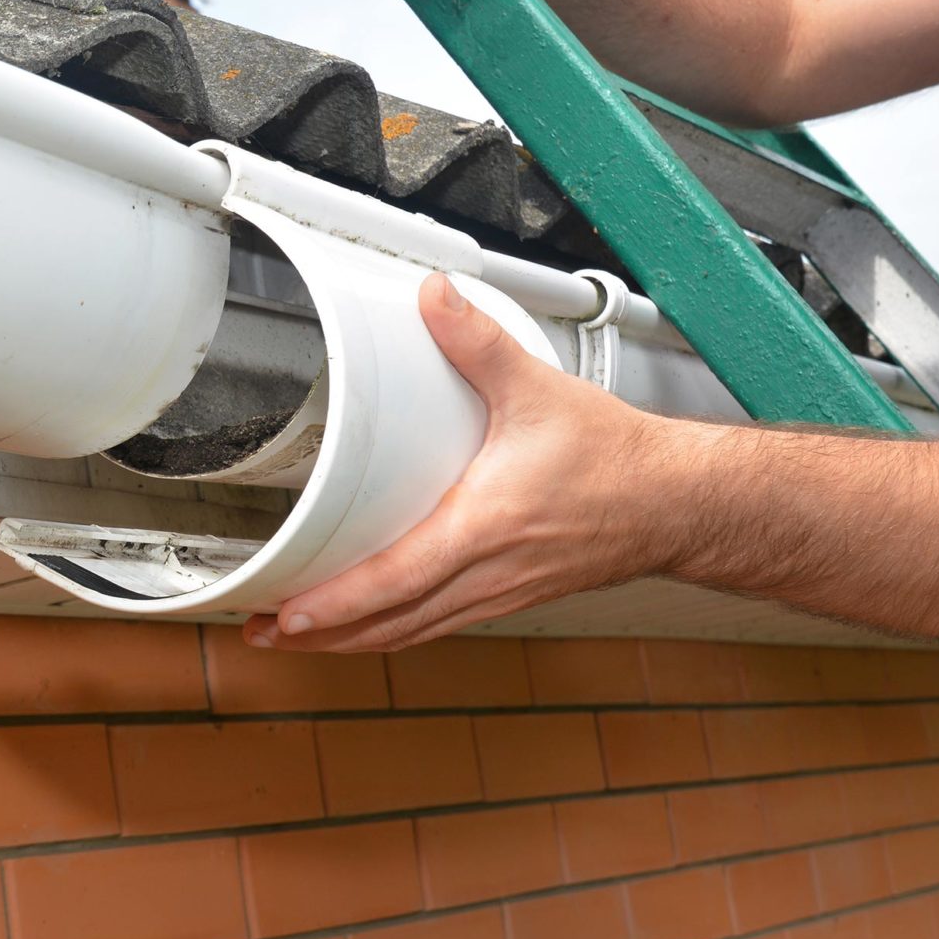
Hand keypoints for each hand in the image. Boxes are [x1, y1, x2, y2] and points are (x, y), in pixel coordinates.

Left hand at [242, 273, 685, 653]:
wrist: (677, 503)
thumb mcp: (538, 389)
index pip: (397, 580)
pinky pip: (436, 626)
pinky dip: (391, 631)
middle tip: (262, 634)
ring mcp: (496, 594)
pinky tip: (365, 626)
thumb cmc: (616, 458)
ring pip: (411, 632)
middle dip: (323, 634)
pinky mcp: (505, 596)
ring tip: (294, 637)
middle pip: (390, 624)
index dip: (338, 603)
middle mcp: (486, 574)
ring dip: (351, 640)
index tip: (287, 614)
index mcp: (484, 529)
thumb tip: (432, 297)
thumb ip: (477, 342)